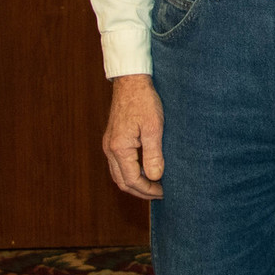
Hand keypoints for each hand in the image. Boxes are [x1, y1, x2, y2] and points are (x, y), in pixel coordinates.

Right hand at [102, 73, 164, 198]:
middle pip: (123, 181)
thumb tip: (155, 178)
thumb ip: (153, 154)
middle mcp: (110, 149)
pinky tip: (145, 170)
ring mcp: (109, 144)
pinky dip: (131, 171)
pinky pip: (119, 163)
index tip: (164, 192)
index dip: (148, 190)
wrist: (131, 81)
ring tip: (155, 185)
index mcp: (119, 148)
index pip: (132, 180)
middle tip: (161, 193)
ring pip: (119, 174)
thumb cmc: (144, 101)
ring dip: (136, 182)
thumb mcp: (154, 127)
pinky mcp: (113, 139)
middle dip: (141, 190)